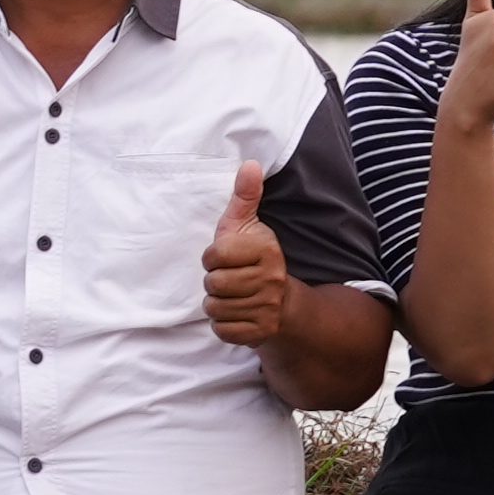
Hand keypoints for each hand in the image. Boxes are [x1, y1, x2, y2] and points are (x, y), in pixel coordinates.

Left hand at [199, 160, 289, 345]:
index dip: (211, 257)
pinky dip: (222, 324)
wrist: (281, 300)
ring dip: (216, 303)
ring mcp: (268, 307)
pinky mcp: (261, 331)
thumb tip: (249, 163)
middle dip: (213, 282)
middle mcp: (271, 279)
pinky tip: (235, 313)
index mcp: (266, 250)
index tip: (223, 258)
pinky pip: (222, 330)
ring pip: (215, 308)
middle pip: (213, 284)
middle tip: (228, 278)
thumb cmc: (252, 257)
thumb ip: (244, 196)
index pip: (215, 255)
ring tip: (231, 295)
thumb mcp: (246, 224)